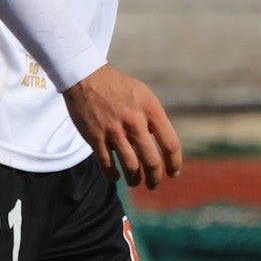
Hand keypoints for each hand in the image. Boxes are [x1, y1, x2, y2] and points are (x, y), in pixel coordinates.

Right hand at [65, 64, 181, 188]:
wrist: (86, 76)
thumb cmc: (118, 86)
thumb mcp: (144, 95)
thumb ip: (154, 118)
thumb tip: (162, 144)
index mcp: (151, 110)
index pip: (171, 144)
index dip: (174, 163)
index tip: (173, 173)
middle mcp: (134, 121)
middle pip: (151, 160)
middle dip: (155, 178)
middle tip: (154, 184)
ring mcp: (113, 130)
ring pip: (130, 166)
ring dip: (135, 180)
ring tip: (135, 183)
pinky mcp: (95, 136)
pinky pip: (106, 163)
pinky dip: (112, 175)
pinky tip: (116, 177)